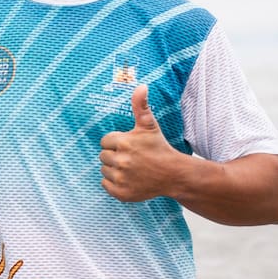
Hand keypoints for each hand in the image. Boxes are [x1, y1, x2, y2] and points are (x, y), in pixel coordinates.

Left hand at [98, 85, 181, 201]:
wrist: (174, 175)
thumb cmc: (159, 148)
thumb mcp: (149, 126)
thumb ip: (140, 105)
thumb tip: (140, 86)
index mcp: (123, 142)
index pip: (105, 141)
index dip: (116, 142)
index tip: (130, 146)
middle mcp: (120, 161)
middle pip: (103, 156)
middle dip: (115, 155)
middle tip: (132, 157)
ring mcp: (120, 178)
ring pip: (104, 170)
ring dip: (114, 169)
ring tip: (132, 168)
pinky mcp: (121, 193)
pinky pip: (105, 185)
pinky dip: (113, 183)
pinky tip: (128, 179)